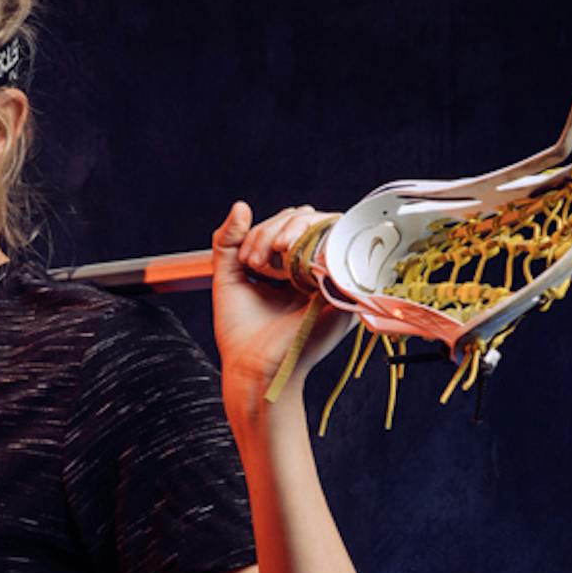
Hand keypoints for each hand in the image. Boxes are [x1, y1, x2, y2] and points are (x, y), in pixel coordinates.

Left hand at [211, 201, 354, 399]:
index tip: (247, 258)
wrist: (251, 367)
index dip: (268, 228)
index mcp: (294, 268)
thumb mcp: (228, 276)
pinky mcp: (343, 290)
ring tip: (270, 257)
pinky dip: (315, 242)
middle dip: (276, 228)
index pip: (293, 225)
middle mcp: (317, 270)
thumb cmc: (240, 331)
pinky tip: (288, 259)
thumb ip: (228, 241)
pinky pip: (343, 248)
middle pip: (311, 220)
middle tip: (255, 260)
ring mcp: (332, 278)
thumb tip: (241, 205)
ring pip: (326, 227)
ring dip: (292, 230)